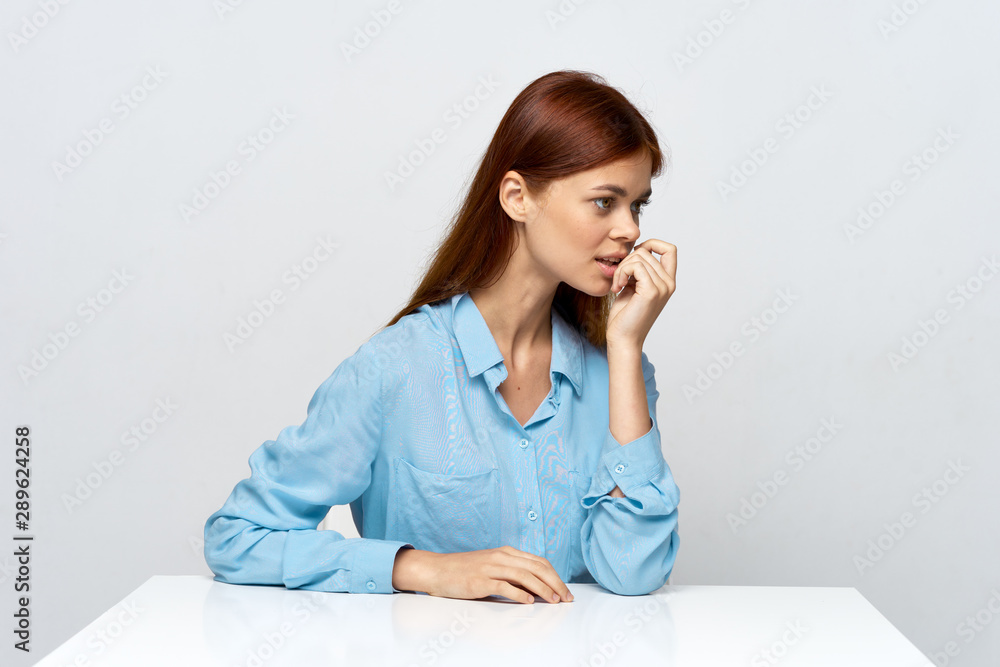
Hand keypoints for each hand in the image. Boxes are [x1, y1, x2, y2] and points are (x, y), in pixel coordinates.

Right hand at [392, 546, 573, 603]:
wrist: (438, 570)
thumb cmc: (465, 571)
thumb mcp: (492, 566)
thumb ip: (512, 573)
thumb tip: (536, 587)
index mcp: (506, 552)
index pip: (539, 562)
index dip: (555, 576)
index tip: (565, 590)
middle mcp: (501, 556)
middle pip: (536, 567)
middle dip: (555, 583)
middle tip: (565, 597)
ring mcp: (490, 567)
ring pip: (524, 575)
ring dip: (542, 588)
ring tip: (553, 600)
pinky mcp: (480, 580)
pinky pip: (504, 585)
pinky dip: (519, 593)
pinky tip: (529, 601)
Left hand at [607, 239, 676, 346]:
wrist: (622, 338)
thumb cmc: (625, 315)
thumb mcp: (634, 287)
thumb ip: (639, 271)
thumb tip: (637, 250)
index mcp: (667, 282)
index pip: (670, 249)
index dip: (652, 244)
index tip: (634, 257)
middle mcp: (669, 283)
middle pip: (646, 251)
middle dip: (626, 261)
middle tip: (618, 280)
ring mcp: (662, 287)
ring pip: (639, 256)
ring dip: (621, 268)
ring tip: (617, 285)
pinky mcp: (651, 291)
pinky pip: (635, 266)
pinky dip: (621, 273)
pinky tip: (617, 287)